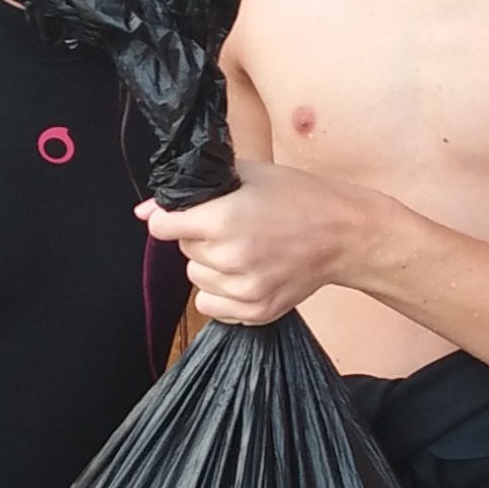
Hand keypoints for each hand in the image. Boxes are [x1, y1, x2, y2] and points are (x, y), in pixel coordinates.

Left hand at [136, 159, 367, 323]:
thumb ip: (192, 191)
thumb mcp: (246, 175)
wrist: (344, 234)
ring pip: (196, 279)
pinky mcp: (255, 312)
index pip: (162, 227)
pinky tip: (247, 273)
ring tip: (245, 249)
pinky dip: (222, 293)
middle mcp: (230, 258)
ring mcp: (243, 289)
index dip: (171, 217)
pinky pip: (211, 307)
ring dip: (210, 265)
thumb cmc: (298, 197)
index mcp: (224, 219)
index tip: (188, 215)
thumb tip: (144, 212)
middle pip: (182, 251)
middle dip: (200, 237)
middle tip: (235, 225)